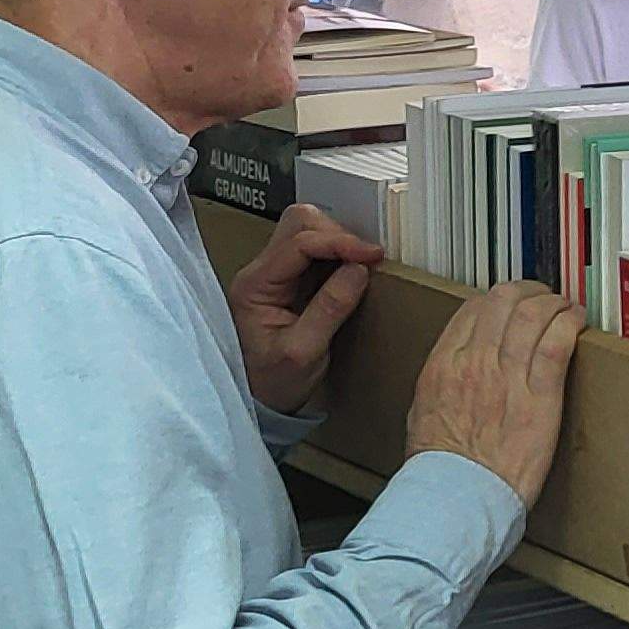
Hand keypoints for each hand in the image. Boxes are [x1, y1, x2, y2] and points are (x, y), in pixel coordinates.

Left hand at [228, 205, 379, 412]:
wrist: (261, 404)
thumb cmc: (276, 383)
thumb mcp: (304, 353)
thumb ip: (329, 309)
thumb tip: (359, 270)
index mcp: (255, 286)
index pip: (299, 243)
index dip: (340, 242)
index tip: (373, 256)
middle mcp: (259, 272)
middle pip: (299, 224)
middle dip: (337, 233)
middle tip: (367, 258)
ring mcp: (272, 274)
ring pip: (305, 231)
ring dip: (337, 240)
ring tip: (362, 264)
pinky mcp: (287, 281)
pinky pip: (312, 251)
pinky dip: (336, 252)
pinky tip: (352, 270)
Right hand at [406, 283, 582, 505]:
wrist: (458, 495)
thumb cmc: (441, 465)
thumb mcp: (423, 411)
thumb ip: (443, 379)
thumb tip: (457, 366)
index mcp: (443, 365)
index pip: (473, 309)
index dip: (496, 299)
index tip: (510, 305)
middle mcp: (475, 362)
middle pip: (504, 300)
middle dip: (528, 291)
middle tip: (542, 297)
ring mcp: (508, 376)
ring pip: (533, 314)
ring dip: (554, 303)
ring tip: (565, 307)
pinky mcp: (540, 397)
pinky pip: (557, 344)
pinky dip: (570, 324)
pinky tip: (577, 322)